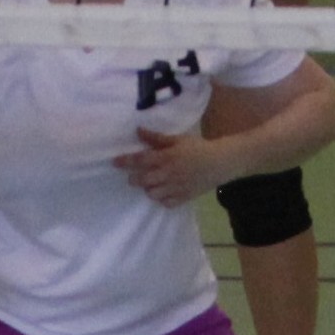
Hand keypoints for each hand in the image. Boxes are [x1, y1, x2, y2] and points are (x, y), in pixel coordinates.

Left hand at [117, 127, 234, 207]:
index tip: (114, 162)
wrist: (220, 162)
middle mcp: (169, 174)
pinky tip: (163, 193)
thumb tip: (137, 131)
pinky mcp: (184, 197)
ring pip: (152, 193)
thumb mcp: (178, 139)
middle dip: (135, 179)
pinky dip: (161, 199)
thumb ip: (156, 138)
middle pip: (143, 180)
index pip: (140, 160)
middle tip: (134, 176)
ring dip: (148, 189)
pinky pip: (166, 203)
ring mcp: (176, 187)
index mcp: (166, 157)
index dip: (125, 161)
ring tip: (151, 184)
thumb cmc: (197, 148)